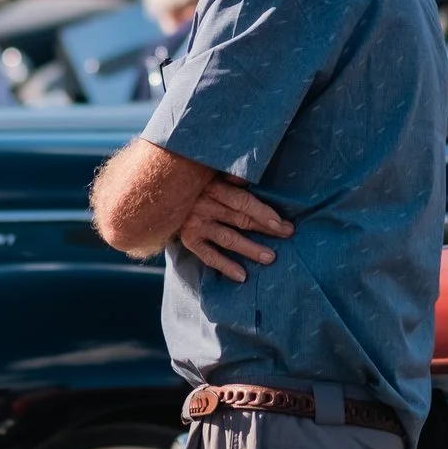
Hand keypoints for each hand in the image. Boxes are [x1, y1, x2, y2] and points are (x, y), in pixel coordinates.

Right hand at [177, 178, 291, 282]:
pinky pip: (209, 256)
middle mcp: (203, 205)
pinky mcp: (189, 240)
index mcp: (212, 186)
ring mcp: (195, 224)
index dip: (263, 212)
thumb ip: (230, 176)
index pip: (242, 201)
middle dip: (266, 228)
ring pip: (228, 239)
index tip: (282, 222)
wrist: (160, 195)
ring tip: (270, 258)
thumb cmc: (196, 182)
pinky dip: (225, 266)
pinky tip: (242, 276)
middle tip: (287, 234)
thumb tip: (251, 177)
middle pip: (240, 219)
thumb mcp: (209, 172)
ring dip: (250, 249)